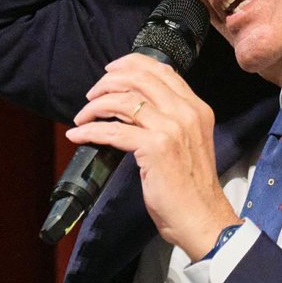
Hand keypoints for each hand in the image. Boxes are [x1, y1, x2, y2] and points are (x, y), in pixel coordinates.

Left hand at [65, 54, 240, 260]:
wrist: (202, 218)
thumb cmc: (191, 187)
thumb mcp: (187, 142)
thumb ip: (170, 119)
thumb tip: (134, 105)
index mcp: (196, 108)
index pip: (162, 70)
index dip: (131, 64)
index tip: (110, 71)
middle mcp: (186, 112)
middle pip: (139, 78)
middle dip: (108, 82)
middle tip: (91, 95)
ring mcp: (172, 128)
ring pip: (123, 101)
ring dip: (95, 106)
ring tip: (83, 117)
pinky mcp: (155, 148)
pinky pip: (113, 131)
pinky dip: (90, 131)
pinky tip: (78, 135)